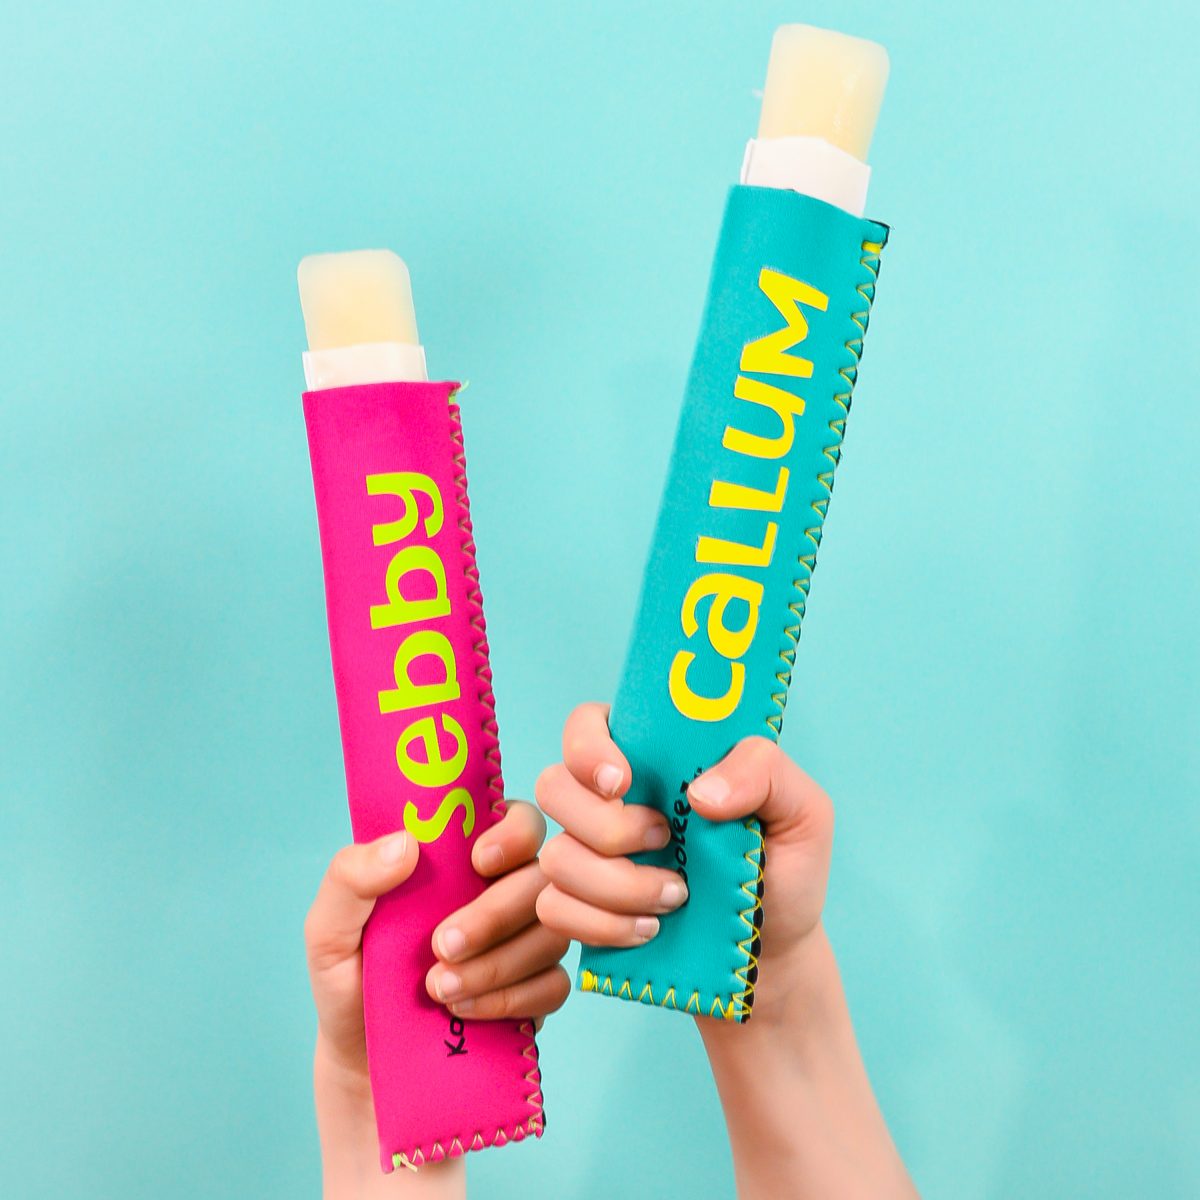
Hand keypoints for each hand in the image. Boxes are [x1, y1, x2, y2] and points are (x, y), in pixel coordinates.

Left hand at [304, 801, 568, 1197]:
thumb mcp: (330, 928)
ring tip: (439, 988)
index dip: (513, 833)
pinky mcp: (538, 990)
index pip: (518, 819)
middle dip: (495, 913)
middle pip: (541, 877)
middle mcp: (506, 891)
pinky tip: (467, 1010)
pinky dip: (512, 998)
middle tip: (440, 945)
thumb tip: (405, 844)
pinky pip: (554, 984)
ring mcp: (528, 940)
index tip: (478, 861)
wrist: (363, 1062)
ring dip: (497, 962)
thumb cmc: (351, 979)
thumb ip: (350, 877)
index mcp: (464, 858)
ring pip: (551, 932)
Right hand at [534, 702, 832, 1023]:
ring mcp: (588, 853)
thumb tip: (701, 791)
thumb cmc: (783, 866)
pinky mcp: (580, 907)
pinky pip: (554, 908)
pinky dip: (601, 924)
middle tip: (666, 841)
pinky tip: (650, 929)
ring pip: (557, 856)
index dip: (589, 748)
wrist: (774, 951)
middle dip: (606, 826)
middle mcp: (609, 798)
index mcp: (652, 755)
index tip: (623, 781)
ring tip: (677, 897)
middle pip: (555, 786)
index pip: (588, 723)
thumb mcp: (802, 809)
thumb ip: (765, 771)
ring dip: (617, 884)